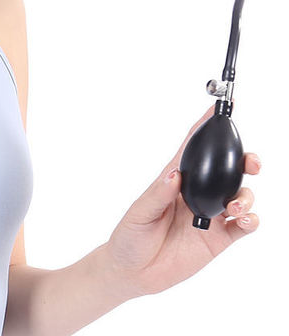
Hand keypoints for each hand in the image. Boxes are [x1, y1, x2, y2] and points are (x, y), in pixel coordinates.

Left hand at [100, 103, 260, 299]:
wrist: (133, 272)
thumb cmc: (130, 236)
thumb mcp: (139, 213)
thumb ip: (158, 194)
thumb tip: (175, 175)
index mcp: (174, 179)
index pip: (192, 148)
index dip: (205, 127)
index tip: (219, 109)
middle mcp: (196, 193)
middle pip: (226, 170)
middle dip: (244, 161)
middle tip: (251, 163)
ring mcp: (210, 214)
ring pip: (240, 195)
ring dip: (246, 195)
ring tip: (235, 206)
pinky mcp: (218, 238)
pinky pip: (243, 226)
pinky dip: (250, 220)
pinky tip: (243, 220)